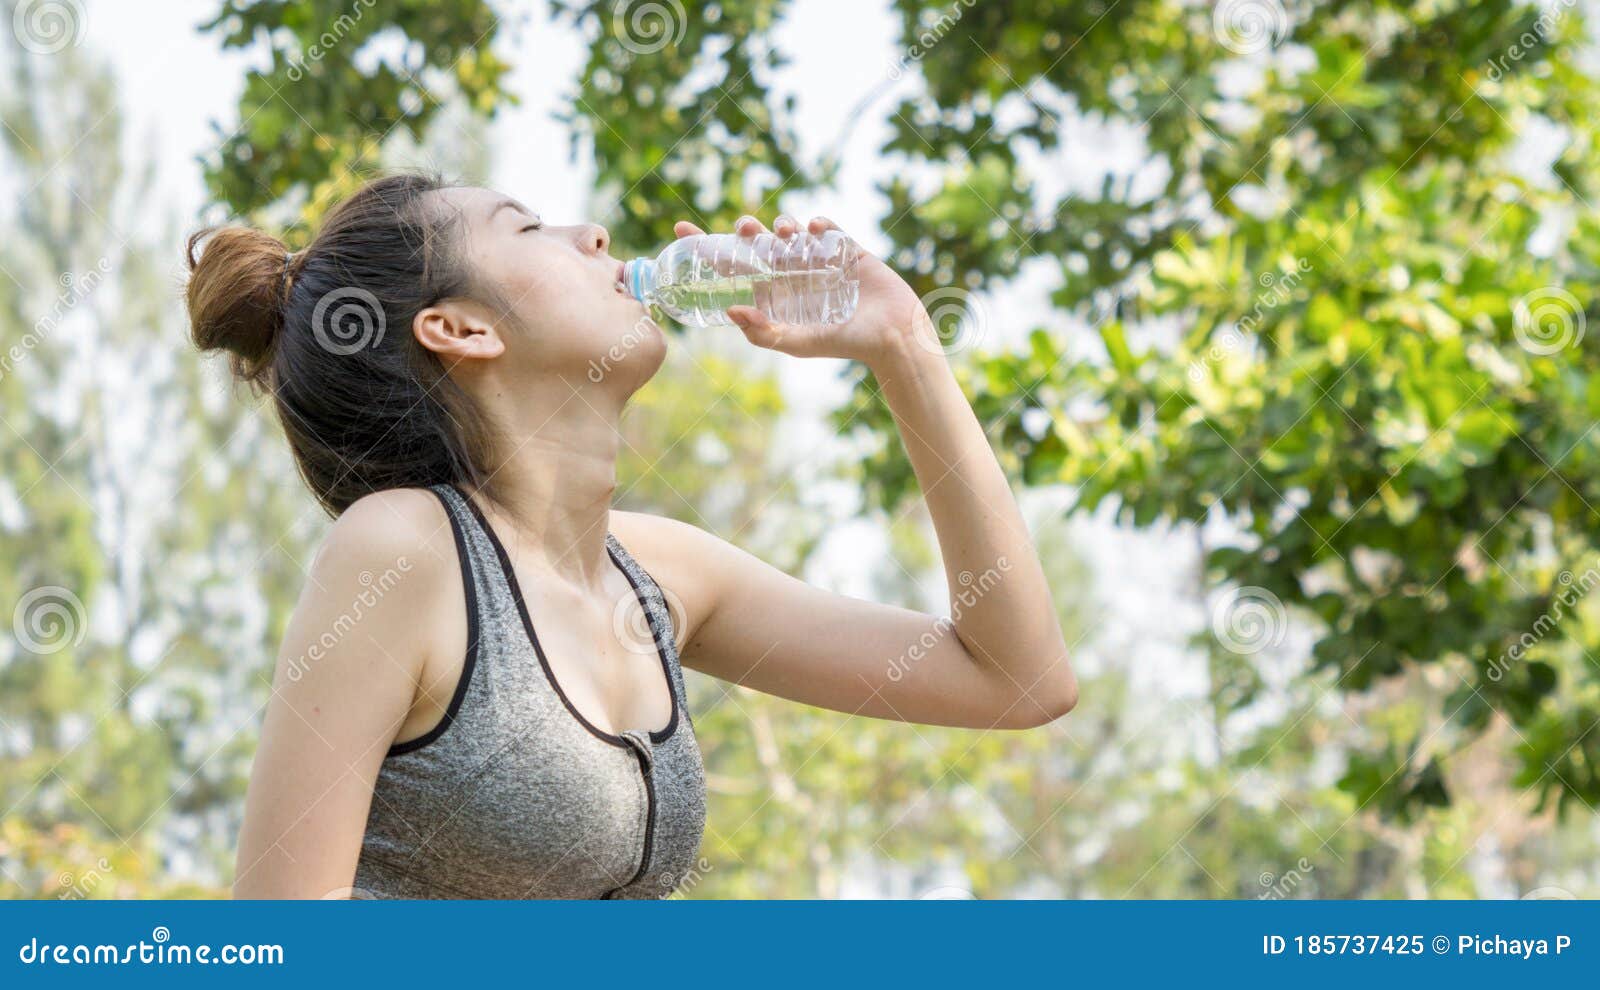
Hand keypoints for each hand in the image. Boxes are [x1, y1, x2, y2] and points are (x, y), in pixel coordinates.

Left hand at [671, 214, 937, 370]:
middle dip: (746, 230)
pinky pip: (824, 225)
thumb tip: (731, 311)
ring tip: (783, 234)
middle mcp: (790, 272)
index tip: (680, 231)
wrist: (891, 334)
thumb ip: (764, 333)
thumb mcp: (797, 343)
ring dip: (780, 225)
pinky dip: (816, 223)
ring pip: (787, 228)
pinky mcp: (843, 246)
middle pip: (756, 242)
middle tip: (745, 229)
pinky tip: (816, 231)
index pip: (731, 266)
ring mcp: (816, 257)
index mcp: (773, 292)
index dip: (705, 247)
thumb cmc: (843, 343)